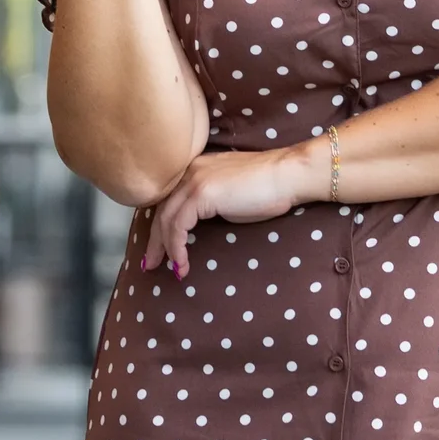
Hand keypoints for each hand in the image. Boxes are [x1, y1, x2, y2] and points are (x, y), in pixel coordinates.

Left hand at [143, 141, 325, 275]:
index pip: (168, 200)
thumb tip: (195, 227)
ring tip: (171, 270)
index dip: (159, 227)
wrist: (288, 176)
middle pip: (161, 210)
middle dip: (155, 241)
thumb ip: (209, 206)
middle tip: (150, 264)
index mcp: (195, 169)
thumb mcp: (230, 198)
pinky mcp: (201, 193)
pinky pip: (178, 226)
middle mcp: (189, 171)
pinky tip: (182, 264)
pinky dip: (176, 248)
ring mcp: (193, 180)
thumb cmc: (268, 190)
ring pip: (166, 219)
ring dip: (165, 249)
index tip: (158, 249)